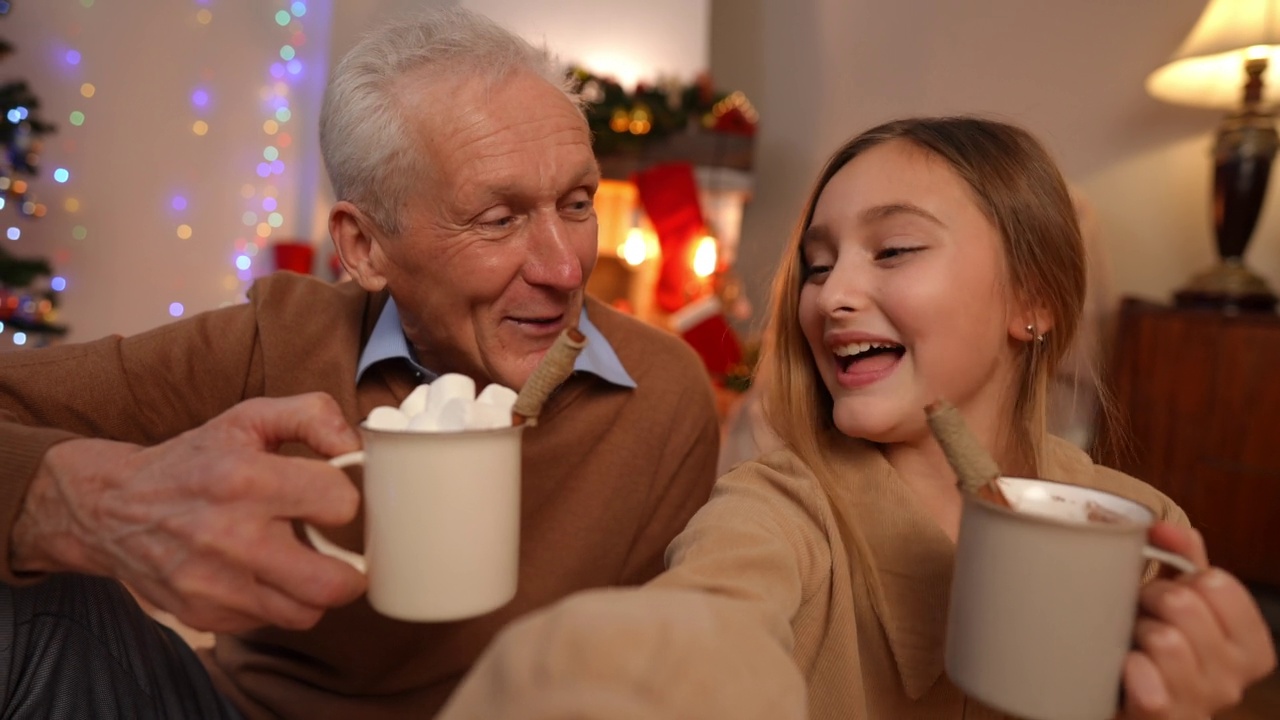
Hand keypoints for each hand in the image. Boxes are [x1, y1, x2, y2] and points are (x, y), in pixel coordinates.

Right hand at [12, 393, 367, 632]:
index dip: (344, 499)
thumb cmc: (193, 461)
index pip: (340, 504)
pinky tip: (265, 575)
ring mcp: (214, 585)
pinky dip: (277, 603)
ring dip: (316, 591)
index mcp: (245, 480)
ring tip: (306, 564)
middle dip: (351, 568)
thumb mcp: (248, 418)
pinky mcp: (203, 616)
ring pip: (305, 613)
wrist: (112, 509)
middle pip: (330, 582)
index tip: (329, 498)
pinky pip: (269, 623)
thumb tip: (355, 448)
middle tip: (344, 553)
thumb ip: (313, 415)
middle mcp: (229, 538)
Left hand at [1120, 522, 1276, 718]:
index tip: (1171, 591)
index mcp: (1251, 647)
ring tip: (1131, 643)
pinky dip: (1132, 671)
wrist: (1127, 702)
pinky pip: (1151, 690)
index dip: (1182, 578)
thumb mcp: (1183, 598)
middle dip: (1151, 599)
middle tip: (1141, 615)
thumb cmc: (1159, 646)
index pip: (1219, 583)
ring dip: (1134, 632)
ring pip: (1165, 640)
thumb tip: (1161, 528)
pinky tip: (1126, 668)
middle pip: (1185, 605)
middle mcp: (1233, 680)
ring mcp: (1200, 704)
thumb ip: (1186, 557)